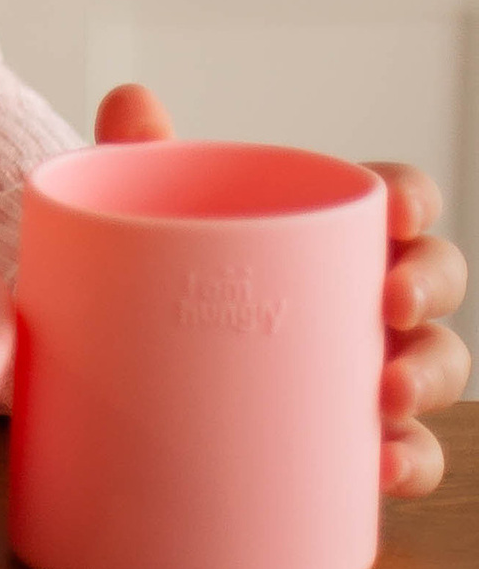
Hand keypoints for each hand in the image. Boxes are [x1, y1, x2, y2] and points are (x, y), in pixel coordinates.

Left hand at [95, 85, 468, 496]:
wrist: (139, 376)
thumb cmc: (172, 280)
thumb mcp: (154, 219)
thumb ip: (142, 158)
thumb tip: (130, 100)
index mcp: (330, 232)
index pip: (398, 200)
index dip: (414, 199)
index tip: (398, 212)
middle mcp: (364, 298)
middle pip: (434, 279)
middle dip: (428, 285)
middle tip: (390, 302)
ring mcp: (368, 371)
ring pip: (438, 365)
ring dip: (430, 377)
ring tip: (389, 396)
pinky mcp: (357, 443)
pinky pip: (412, 455)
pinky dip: (413, 461)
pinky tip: (382, 468)